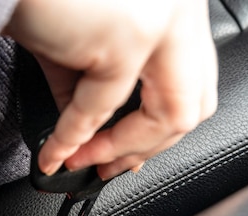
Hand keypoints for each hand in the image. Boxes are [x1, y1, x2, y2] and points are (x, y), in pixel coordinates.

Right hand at [4, 0, 217, 178]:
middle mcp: (180, 4)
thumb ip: (93, 88)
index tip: (125, 153)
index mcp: (176, 2)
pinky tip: (53, 151)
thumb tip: (94, 139)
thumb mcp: (76, 46)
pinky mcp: (128, 35)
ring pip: (171, 114)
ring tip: (80, 161)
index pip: (192, 80)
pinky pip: (102, 110)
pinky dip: (71, 139)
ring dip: (118, 150)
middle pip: (194, 102)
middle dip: (144, 148)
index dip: (158, 128)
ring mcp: (163, 18)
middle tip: (106, 167)